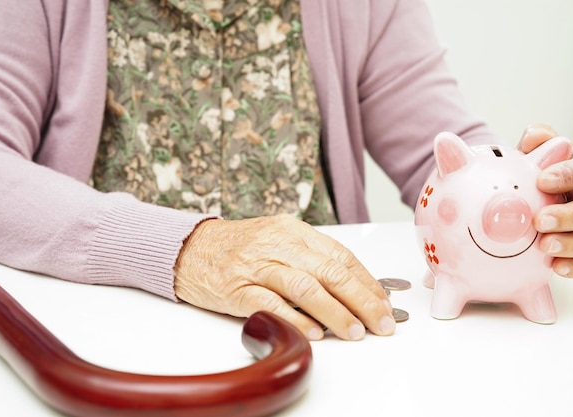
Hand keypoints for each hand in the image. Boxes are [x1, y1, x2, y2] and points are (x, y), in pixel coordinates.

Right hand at [173, 214, 395, 340]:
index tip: (383, 302)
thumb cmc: (239, 247)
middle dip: (362, 300)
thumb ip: (310, 259)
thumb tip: (351, 288)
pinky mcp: (237, 288)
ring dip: (335, 312)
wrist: (189, 248)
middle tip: (381, 322)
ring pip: (306, 287)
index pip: (341, 256)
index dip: (367, 281)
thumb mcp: (278, 240)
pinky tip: (315, 333)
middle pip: (330, 272)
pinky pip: (272, 304)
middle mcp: (279, 244)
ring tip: (354, 332)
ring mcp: (258, 265)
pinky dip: (296, 319)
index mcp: (293, 231)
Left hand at [518, 124, 572, 276]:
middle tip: (540, 219)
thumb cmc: (539, 169)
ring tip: (545, 245)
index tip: (544, 180)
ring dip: (571, 243)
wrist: (532, 191)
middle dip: (569, 215)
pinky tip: (556, 266)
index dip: (570, 175)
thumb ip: (538, 139)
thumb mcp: (538, 149)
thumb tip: (535, 137)